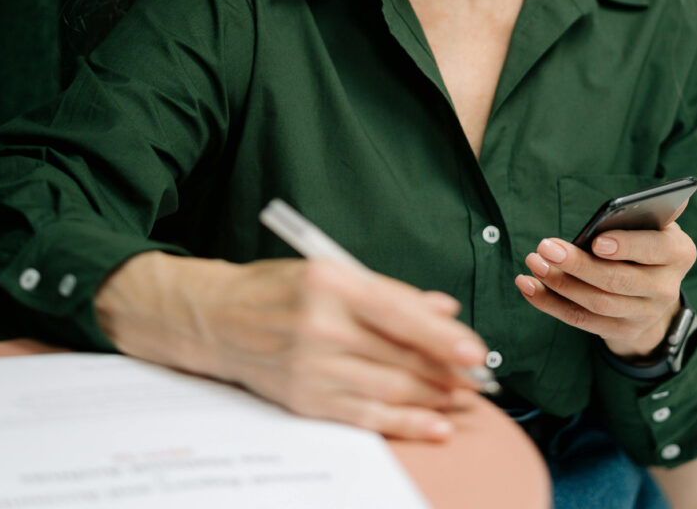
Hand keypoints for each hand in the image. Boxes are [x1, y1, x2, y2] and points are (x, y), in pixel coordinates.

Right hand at [95, 252, 487, 440]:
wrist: (214, 319)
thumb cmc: (276, 288)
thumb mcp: (331, 271)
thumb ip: (390, 292)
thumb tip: (444, 309)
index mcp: (330, 284)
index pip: (399, 314)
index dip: (442, 337)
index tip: (476, 352)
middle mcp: (320, 327)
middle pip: (399, 357)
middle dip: (447, 371)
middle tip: (481, 380)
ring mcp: (311, 367)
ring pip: (388, 390)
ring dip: (434, 398)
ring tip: (464, 398)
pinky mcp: (305, 399)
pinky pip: (365, 417)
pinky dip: (405, 424)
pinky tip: (435, 425)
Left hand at [514, 222, 696, 358]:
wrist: (653, 290)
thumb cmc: (644, 240)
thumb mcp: (651, 224)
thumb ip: (645, 212)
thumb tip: (643, 202)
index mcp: (678, 253)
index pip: (655, 250)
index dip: (627, 246)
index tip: (596, 241)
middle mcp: (666, 289)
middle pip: (618, 280)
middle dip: (578, 265)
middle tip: (545, 247)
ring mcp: (644, 314)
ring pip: (596, 303)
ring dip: (558, 283)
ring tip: (532, 262)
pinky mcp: (620, 330)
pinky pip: (580, 320)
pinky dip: (550, 303)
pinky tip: (528, 285)